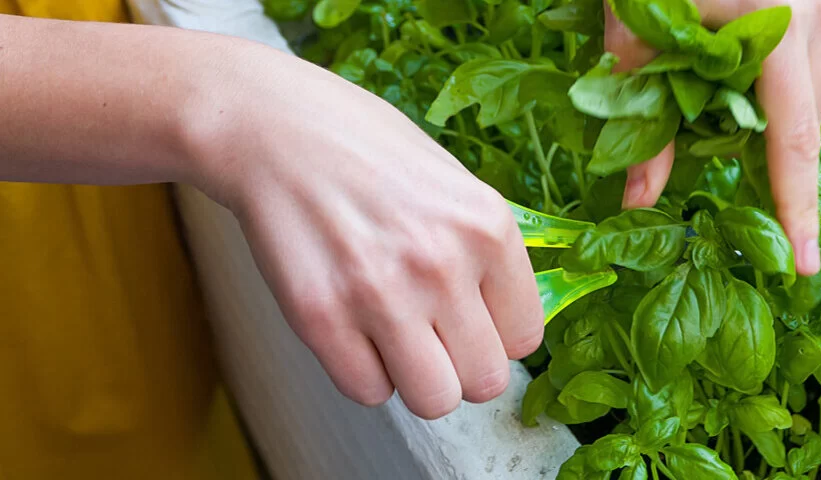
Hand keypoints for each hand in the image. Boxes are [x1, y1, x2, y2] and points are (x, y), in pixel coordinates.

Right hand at [191, 43, 543, 418]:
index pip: (525, 337)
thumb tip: (507, 322)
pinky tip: (353, 329)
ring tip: (395, 338)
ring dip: (416, 380)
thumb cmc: (366, 151)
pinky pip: (368, 392)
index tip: (472, 319)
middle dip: (461, 367)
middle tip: (433, 335)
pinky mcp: (321, 318)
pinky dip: (363, 373)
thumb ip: (486, 253)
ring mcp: (381, 295)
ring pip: (433, 400)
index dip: (496, 336)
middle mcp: (442, 265)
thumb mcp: (455, 184)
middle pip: (486, 381)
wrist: (274, 128)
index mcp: (488, 228)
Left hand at [604, 0, 820, 275]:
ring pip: (806, 92)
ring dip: (774, 126)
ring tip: (737, 158)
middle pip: (805, 120)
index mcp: (776, 27)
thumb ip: (639, 118)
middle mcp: (811, 17)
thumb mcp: (631, 32)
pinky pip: (799, 63)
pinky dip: (773, 93)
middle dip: (782, 173)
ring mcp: (818, 5)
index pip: (792, 139)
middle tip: (769, 232)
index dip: (796, 208)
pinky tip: (738, 101)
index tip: (804, 265)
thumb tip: (637, 202)